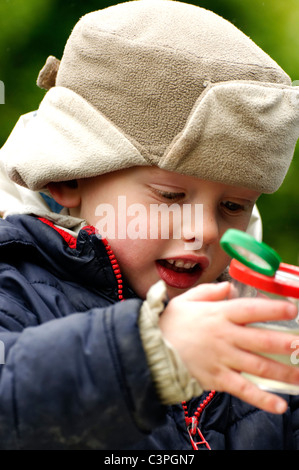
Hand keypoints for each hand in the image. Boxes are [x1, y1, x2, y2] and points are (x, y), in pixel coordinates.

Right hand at [159, 282, 298, 413]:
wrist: (150, 347)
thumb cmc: (170, 322)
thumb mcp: (188, 299)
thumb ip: (210, 292)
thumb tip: (230, 289)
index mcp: (219, 315)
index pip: (251, 309)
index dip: (273, 308)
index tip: (292, 309)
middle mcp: (225, 336)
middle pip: (261, 339)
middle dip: (286, 343)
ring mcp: (222, 359)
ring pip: (258, 366)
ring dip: (283, 372)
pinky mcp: (217, 379)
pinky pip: (243, 390)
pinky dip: (262, 399)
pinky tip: (280, 405)